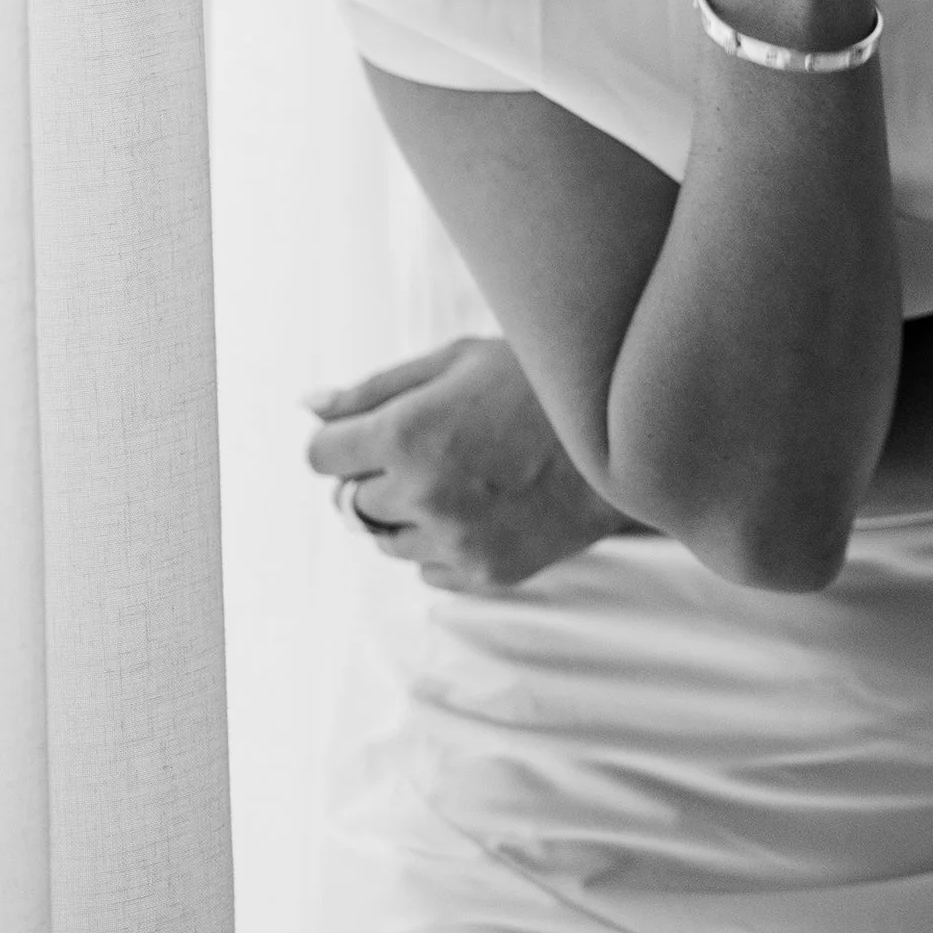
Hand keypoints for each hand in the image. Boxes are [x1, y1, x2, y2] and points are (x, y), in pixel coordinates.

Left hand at [303, 337, 636, 590]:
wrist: (626, 435)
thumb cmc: (538, 382)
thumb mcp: (457, 360)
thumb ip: (374, 388)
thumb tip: (305, 406)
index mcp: (408, 432)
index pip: (320, 455)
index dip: (341, 439)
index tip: (369, 431)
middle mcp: (423, 493)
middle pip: (348, 500)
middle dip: (375, 474)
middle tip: (429, 446)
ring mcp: (454, 540)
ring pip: (384, 540)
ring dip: (404, 512)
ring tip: (460, 475)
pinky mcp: (485, 572)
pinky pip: (427, 567)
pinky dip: (439, 542)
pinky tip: (483, 504)